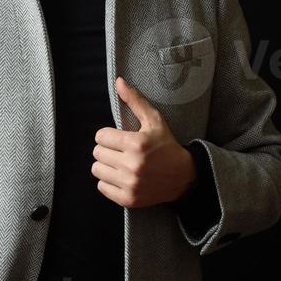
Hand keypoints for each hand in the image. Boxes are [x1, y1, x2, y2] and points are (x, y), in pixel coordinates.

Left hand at [91, 75, 196, 208]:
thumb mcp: (154, 120)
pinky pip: (102, 187)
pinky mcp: (128, 199)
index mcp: (136, 144)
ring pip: (97, 170)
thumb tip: (118, 81)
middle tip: (120, 151)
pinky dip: (108, 182)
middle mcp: (132, 165)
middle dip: (106, 149)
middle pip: (97, 153)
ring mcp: (130, 184)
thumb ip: (134, 101)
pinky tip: (121, 176)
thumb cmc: (166, 145)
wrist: (183, 177)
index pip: (100, 136)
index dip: (108, 135)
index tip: (119, 138)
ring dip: (106, 165)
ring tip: (120, 163)